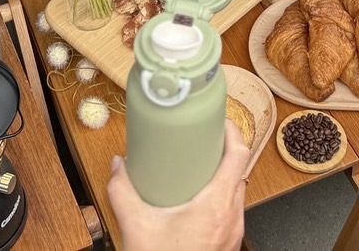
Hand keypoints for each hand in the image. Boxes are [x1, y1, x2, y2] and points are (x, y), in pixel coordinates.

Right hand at [107, 121, 248, 250]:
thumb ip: (122, 191)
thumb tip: (119, 165)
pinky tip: (198, 199)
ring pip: (237, 192)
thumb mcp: (135, 226)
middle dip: (223, 151)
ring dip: (223, 175)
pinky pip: (231, 211)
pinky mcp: (228, 245)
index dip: (232, 131)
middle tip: (203, 139)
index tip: (218, 120)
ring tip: (200, 166)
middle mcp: (232, 218)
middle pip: (239, 171)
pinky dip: (220, 197)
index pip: (238, 156)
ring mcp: (233, 234)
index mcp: (216, 206)